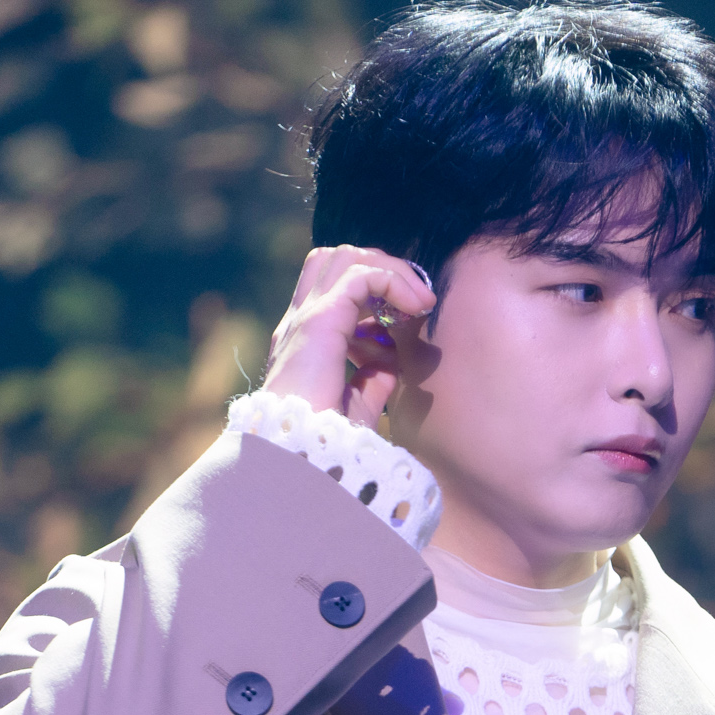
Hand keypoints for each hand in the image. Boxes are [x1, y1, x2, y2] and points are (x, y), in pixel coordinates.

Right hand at [262, 244, 438, 427]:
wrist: (296, 458)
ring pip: (347, 256)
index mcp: (304, 339)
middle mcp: (300, 321)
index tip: (409, 315)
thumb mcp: (353, 409)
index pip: (335, 286)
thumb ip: (370, 383)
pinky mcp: (319, 322)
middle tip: (417, 299)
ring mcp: (306, 317)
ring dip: (389, 269)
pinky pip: (361, 275)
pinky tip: (416, 306)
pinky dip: (393, 281)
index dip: (376, 289)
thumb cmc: (323, 444)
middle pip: (338, 258)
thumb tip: (390, 365)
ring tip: (419, 300)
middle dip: (383, 267)